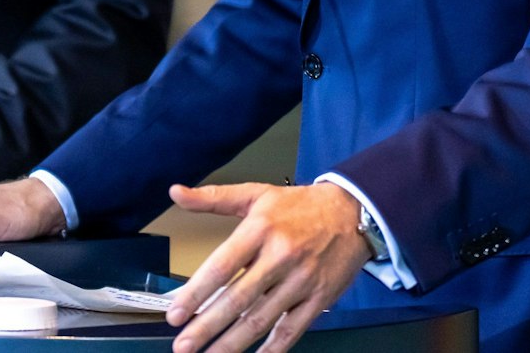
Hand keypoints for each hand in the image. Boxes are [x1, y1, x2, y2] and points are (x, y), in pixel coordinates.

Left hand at [163, 182, 370, 352]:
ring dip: (232, 343)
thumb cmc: (300, 206)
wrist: (354, 212)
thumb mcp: (256, 193)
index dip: (196, 293)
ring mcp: (301, 281)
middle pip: (237, 298)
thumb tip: (176, 193)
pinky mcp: (319, 299)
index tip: (175, 314)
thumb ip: (214, 198)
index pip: (222, 266)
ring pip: (261, 319)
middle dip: (206, 326)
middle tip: (183, 345)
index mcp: (260, 229)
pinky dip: (272, 348)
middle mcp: (280, 256)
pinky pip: (291, 330)